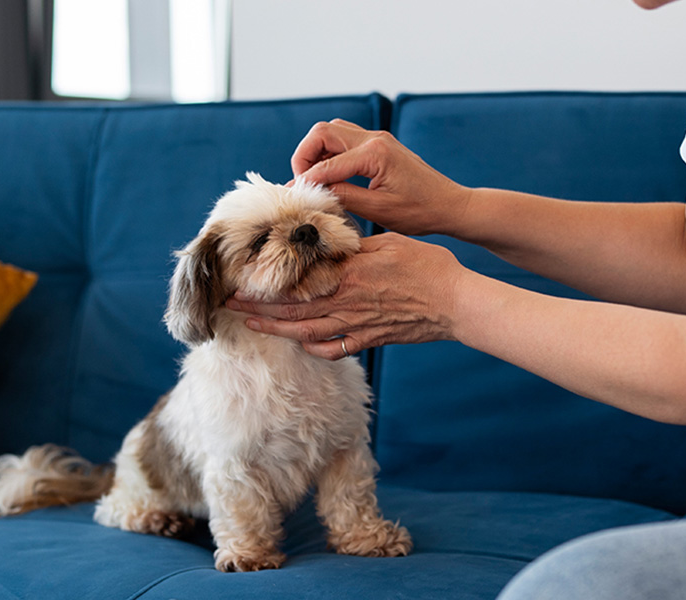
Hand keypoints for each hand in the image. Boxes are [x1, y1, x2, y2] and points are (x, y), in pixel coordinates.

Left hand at [226, 233, 465, 360]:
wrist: (455, 303)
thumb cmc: (427, 267)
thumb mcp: (388, 243)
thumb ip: (354, 246)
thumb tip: (327, 240)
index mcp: (347, 276)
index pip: (295, 283)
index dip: (264, 285)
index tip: (240, 282)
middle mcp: (345, 303)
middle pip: (291, 309)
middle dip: (257, 307)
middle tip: (229, 305)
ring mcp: (355, 326)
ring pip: (305, 331)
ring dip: (275, 328)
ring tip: (251, 324)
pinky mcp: (369, 340)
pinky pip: (334, 350)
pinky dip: (314, 348)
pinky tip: (301, 343)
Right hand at [291, 119, 470, 235]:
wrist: (449, 205)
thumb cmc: (419, 211)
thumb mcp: (378, 210)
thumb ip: (343, 197)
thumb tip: (313, 192)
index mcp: (375, 154)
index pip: (326, 163)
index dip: (306, 181)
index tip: (295, 197)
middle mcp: (375, 139)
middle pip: (322, 132)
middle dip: (304, 156)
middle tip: (303, 183)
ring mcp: (377, 139)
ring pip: (331, 131)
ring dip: (316, 152)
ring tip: (314, 181)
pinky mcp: (379, 145)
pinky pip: (344, 139)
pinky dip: (329, 153)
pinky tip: (330, 176)